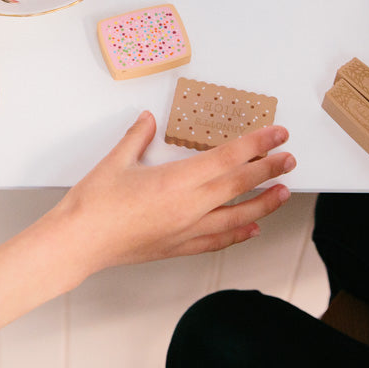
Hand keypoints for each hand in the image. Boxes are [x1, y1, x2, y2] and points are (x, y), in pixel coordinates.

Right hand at [51, 111, 294, 277]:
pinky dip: (239, 233)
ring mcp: (187, 230)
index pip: (228, 158)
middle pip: (239, 185)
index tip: (277, 135)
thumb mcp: (116, 160)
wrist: (80, 241)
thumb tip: (149, 120)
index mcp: (176, 180)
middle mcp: (189, 207)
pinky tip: (252, 228)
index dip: (256, 145)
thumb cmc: (94, 203)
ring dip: (264, 203)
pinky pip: (218, 240)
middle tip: (288, 159)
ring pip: (237, 216)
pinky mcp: (179, 247)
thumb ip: (138, 136)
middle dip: (268, 169)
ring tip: (283, 193)